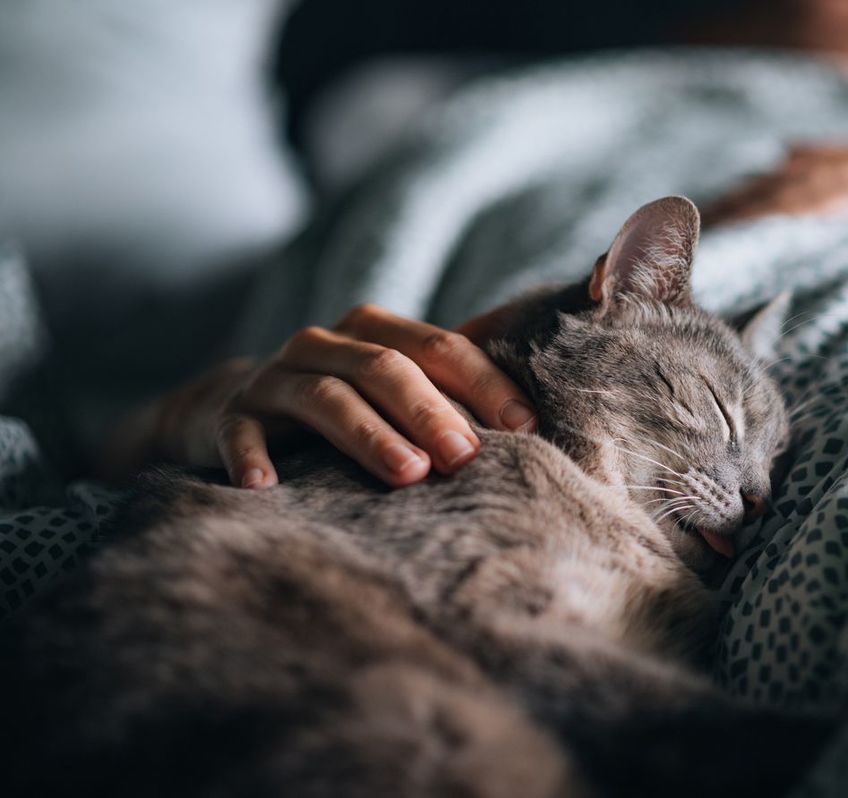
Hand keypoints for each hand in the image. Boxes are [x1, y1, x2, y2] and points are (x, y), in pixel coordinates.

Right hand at [121, 305, 536, 488]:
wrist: (235, 412)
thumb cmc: (347, 408)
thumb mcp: (397, 392)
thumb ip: (455, 393)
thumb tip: (539, 422)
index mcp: (376, 330)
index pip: (441, 347)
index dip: (486, 383)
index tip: (526, 427)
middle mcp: (325, 343)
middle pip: (385, 366)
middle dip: (432, 411)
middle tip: (467, 457)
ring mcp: (274, 377)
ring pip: (326, 396)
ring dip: (368, 435)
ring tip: (407, 474)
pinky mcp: (230, 415)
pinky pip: (241, 431)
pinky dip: (251, 455)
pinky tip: (266, 488)